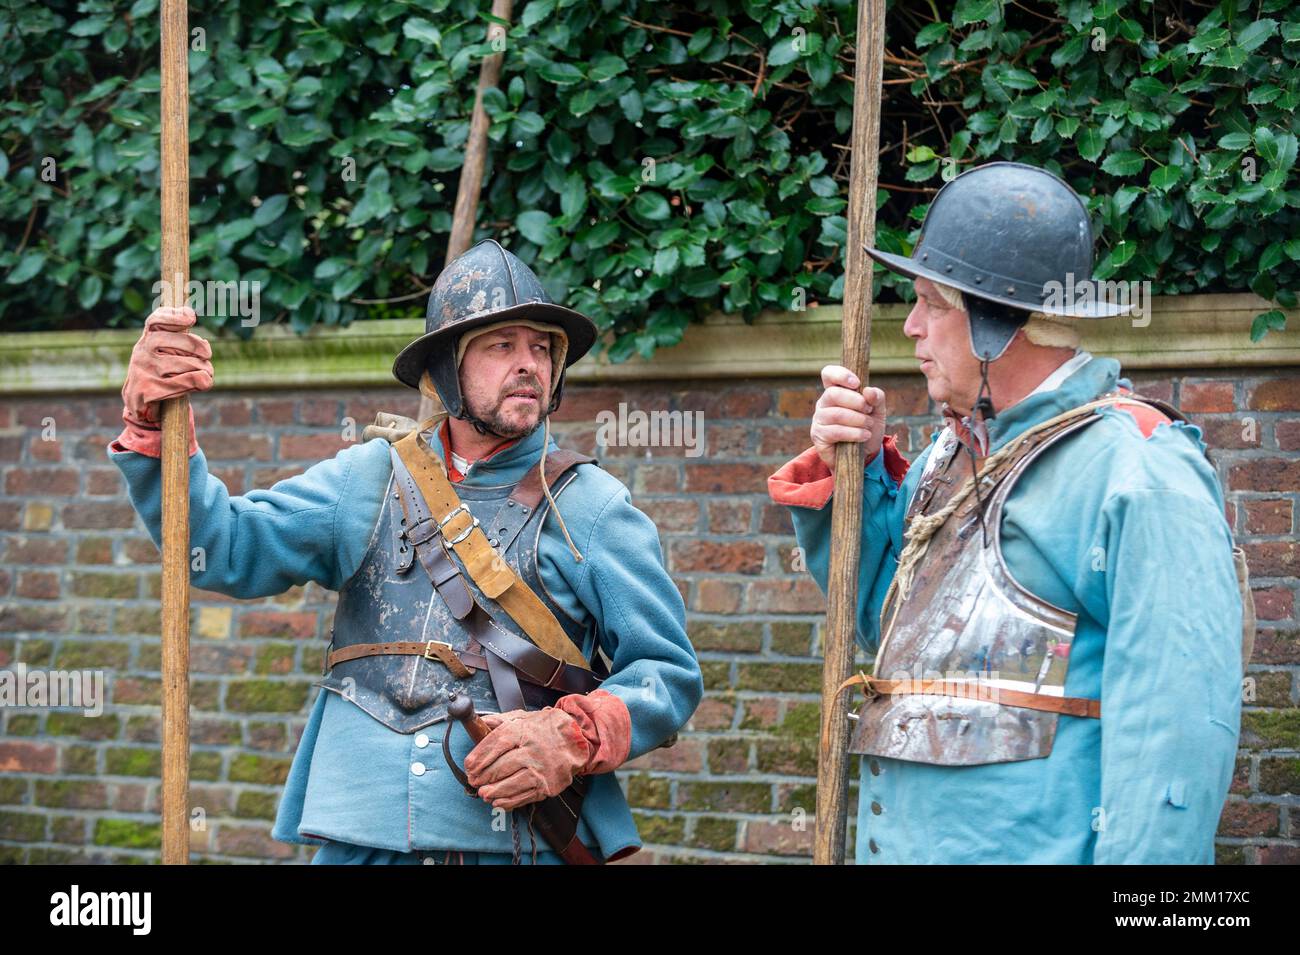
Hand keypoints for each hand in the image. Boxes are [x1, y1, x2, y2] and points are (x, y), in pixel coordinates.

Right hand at [121, 306, 213, 425]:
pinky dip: (202, 381)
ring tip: (207, 372)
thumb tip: (204, 344)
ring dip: (205, 369)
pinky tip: (205, 382)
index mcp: (147, 338)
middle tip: (207, 354)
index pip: (156, 320)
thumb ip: (181, 342)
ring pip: (189, 364)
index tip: (191, 317)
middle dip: (200, 347)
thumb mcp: (164, 352)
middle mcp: (143, 351)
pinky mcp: (149, 389)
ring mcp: (145, 370)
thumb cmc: (160, 371)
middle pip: (180, 341)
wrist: (138, 399)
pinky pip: (186, 381)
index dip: (174, 316)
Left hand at [464, 707, 588, 811]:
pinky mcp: (547, 785)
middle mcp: (531, 750)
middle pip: (500, 767)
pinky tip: (498, 801)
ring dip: (493, 791)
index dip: (478, 757)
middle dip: (482, 776)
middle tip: (473, 780)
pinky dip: (508, 801)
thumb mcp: (523, 717)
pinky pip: (524, 796)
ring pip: (511, 784)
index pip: (494, 744)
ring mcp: (540, 769)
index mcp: (522, 731)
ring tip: (483, 793)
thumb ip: (500, 721)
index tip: (469, 766)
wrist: (576, 739)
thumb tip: (479, 723)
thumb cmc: (546, 728)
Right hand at [811, 364, 886, 469]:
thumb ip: (877, 397)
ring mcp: (819, 419)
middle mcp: (824, 403)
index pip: (828, 374)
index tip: (857, 383)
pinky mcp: (818, 436)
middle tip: (869, 411)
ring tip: (868, 426)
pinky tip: (864, 436)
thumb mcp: (877, 411)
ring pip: (836, 414)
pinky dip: (854, 433)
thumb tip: (868, 391)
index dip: (841, 375)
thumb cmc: (867, 428)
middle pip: (833, 394)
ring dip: (858, 420)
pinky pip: (835, 431)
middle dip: (856, 402)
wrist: (864, 455)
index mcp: (836, 391)